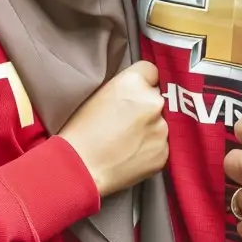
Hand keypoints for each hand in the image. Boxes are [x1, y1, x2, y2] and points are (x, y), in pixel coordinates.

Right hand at [57, 61, 168, 198]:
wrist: (78, 170)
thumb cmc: (81, 133)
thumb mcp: (101, 94)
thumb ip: (127, 88)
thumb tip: (142, 89)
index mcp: (134, 82)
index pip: (151, 72)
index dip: (142, 84)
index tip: (133, 96)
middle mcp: (154, 102)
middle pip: (158, 98)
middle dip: (146, 108)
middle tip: (125, 124)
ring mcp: (161, 129)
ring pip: (161, 123)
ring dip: (150, 130)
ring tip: (125, 143)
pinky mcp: (163, 153)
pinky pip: (161, 145)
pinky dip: (150, 150)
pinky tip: (130, 156)